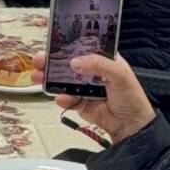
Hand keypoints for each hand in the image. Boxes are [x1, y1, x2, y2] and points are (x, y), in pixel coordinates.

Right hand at [32, 51, 154, 144]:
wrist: (132, 126)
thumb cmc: (131, 96)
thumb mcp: (119, 74)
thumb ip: (97, 64)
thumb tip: (73, 62)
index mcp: (102, 59)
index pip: (83, 47)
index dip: (68, 44)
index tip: (52, 42)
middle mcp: (92, 71)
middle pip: (68, 63)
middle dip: (51, 61)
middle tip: (38, 60)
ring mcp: (84, 87)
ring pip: (63, 80)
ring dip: (49, 78)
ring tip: (37, 77)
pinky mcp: (80, 103)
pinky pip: (67, 99)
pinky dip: (62, 98)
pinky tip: (60, 98)